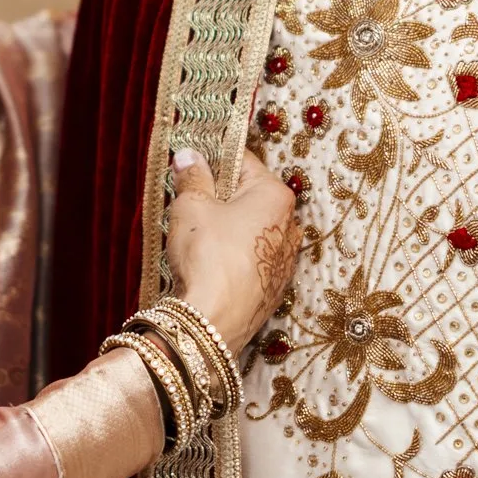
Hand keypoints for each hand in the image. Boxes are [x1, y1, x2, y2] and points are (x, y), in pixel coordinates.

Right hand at [165, 146, 299, 352]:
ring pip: (250, 228)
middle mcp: (289, 224)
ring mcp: (285, 259)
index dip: (212, 160)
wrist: (215, 320)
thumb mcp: (191, 206)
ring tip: (196, 238)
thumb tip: (189, 156)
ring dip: (226, 227)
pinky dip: (233, 254)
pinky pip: (251, 258)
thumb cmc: (208, 256)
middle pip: (248, 196)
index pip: (242, 161)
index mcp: (275, 195)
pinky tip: (210, 264)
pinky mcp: (274, 286)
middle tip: (189, 204)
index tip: (191, 166)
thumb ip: (192, 176)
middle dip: (219, 196)